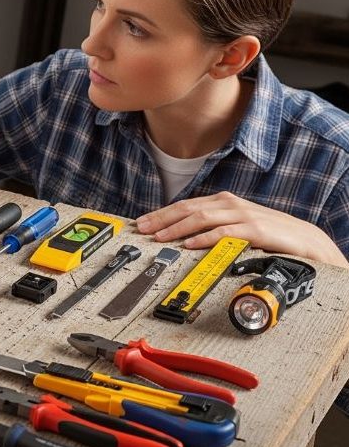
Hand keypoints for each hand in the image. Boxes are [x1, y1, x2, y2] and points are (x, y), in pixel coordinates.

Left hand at [135, 191, 348, 267]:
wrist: (303, 238)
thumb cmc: (267, 232)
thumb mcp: (234, 224)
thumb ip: (212, 225)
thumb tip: (182, 234)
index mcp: (222, 202)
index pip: (185, 205)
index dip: (161, 214)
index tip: (142, 222)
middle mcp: (229, 204)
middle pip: (188, 209)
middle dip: (162, 219)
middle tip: (143, 229)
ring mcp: (242, 215)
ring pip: (202, 218)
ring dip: (178, 228)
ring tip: (160, 238)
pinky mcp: (254, 230)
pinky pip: (225, 232)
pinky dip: (205, 238)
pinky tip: (190, 244)